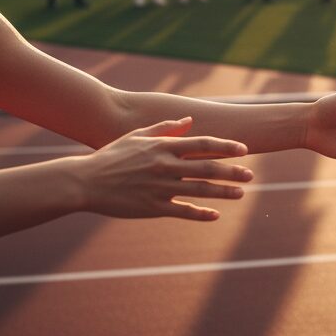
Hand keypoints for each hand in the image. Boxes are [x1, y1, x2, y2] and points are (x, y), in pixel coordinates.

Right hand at [79, 117, 251, 220]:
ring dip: (223, 193)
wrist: (84, 181)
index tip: (244, 150)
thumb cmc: (112, 156)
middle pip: (207, 168)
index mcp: (163, 147)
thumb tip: (189, 120)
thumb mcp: (137, 136)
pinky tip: (215, 215)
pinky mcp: (152, 208)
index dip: (226, 147)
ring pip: (200, 190)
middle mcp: (165, 166)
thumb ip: (165, 128)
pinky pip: (182, 212)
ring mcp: (160, 188)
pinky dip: (200, 214)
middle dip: (232, 172)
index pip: (203, 144)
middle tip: (250, 175)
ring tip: (241, 193)